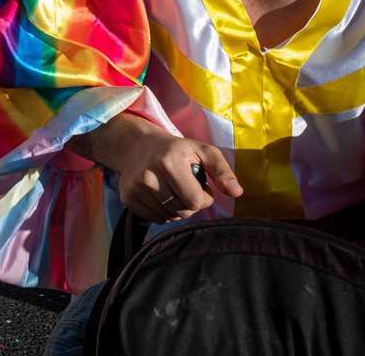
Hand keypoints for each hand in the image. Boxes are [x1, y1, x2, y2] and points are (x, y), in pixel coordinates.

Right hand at [107, 125, 241, 223]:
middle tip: (186, 187)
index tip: (201, 186)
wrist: (137, 145)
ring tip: (173, 190)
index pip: (195, 201)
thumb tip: (237, 192)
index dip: (204, 197)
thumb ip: (222, 170)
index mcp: (169, 162)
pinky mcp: (127, 197)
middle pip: (183, 211)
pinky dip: (163, 212)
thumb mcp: (202, 151)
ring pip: (169, 217)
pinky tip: (160, 195)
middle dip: (191, 204)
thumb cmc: (175, 150)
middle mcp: (148, 176)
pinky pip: (155, 219)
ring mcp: (135, 188)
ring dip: (177, 209)